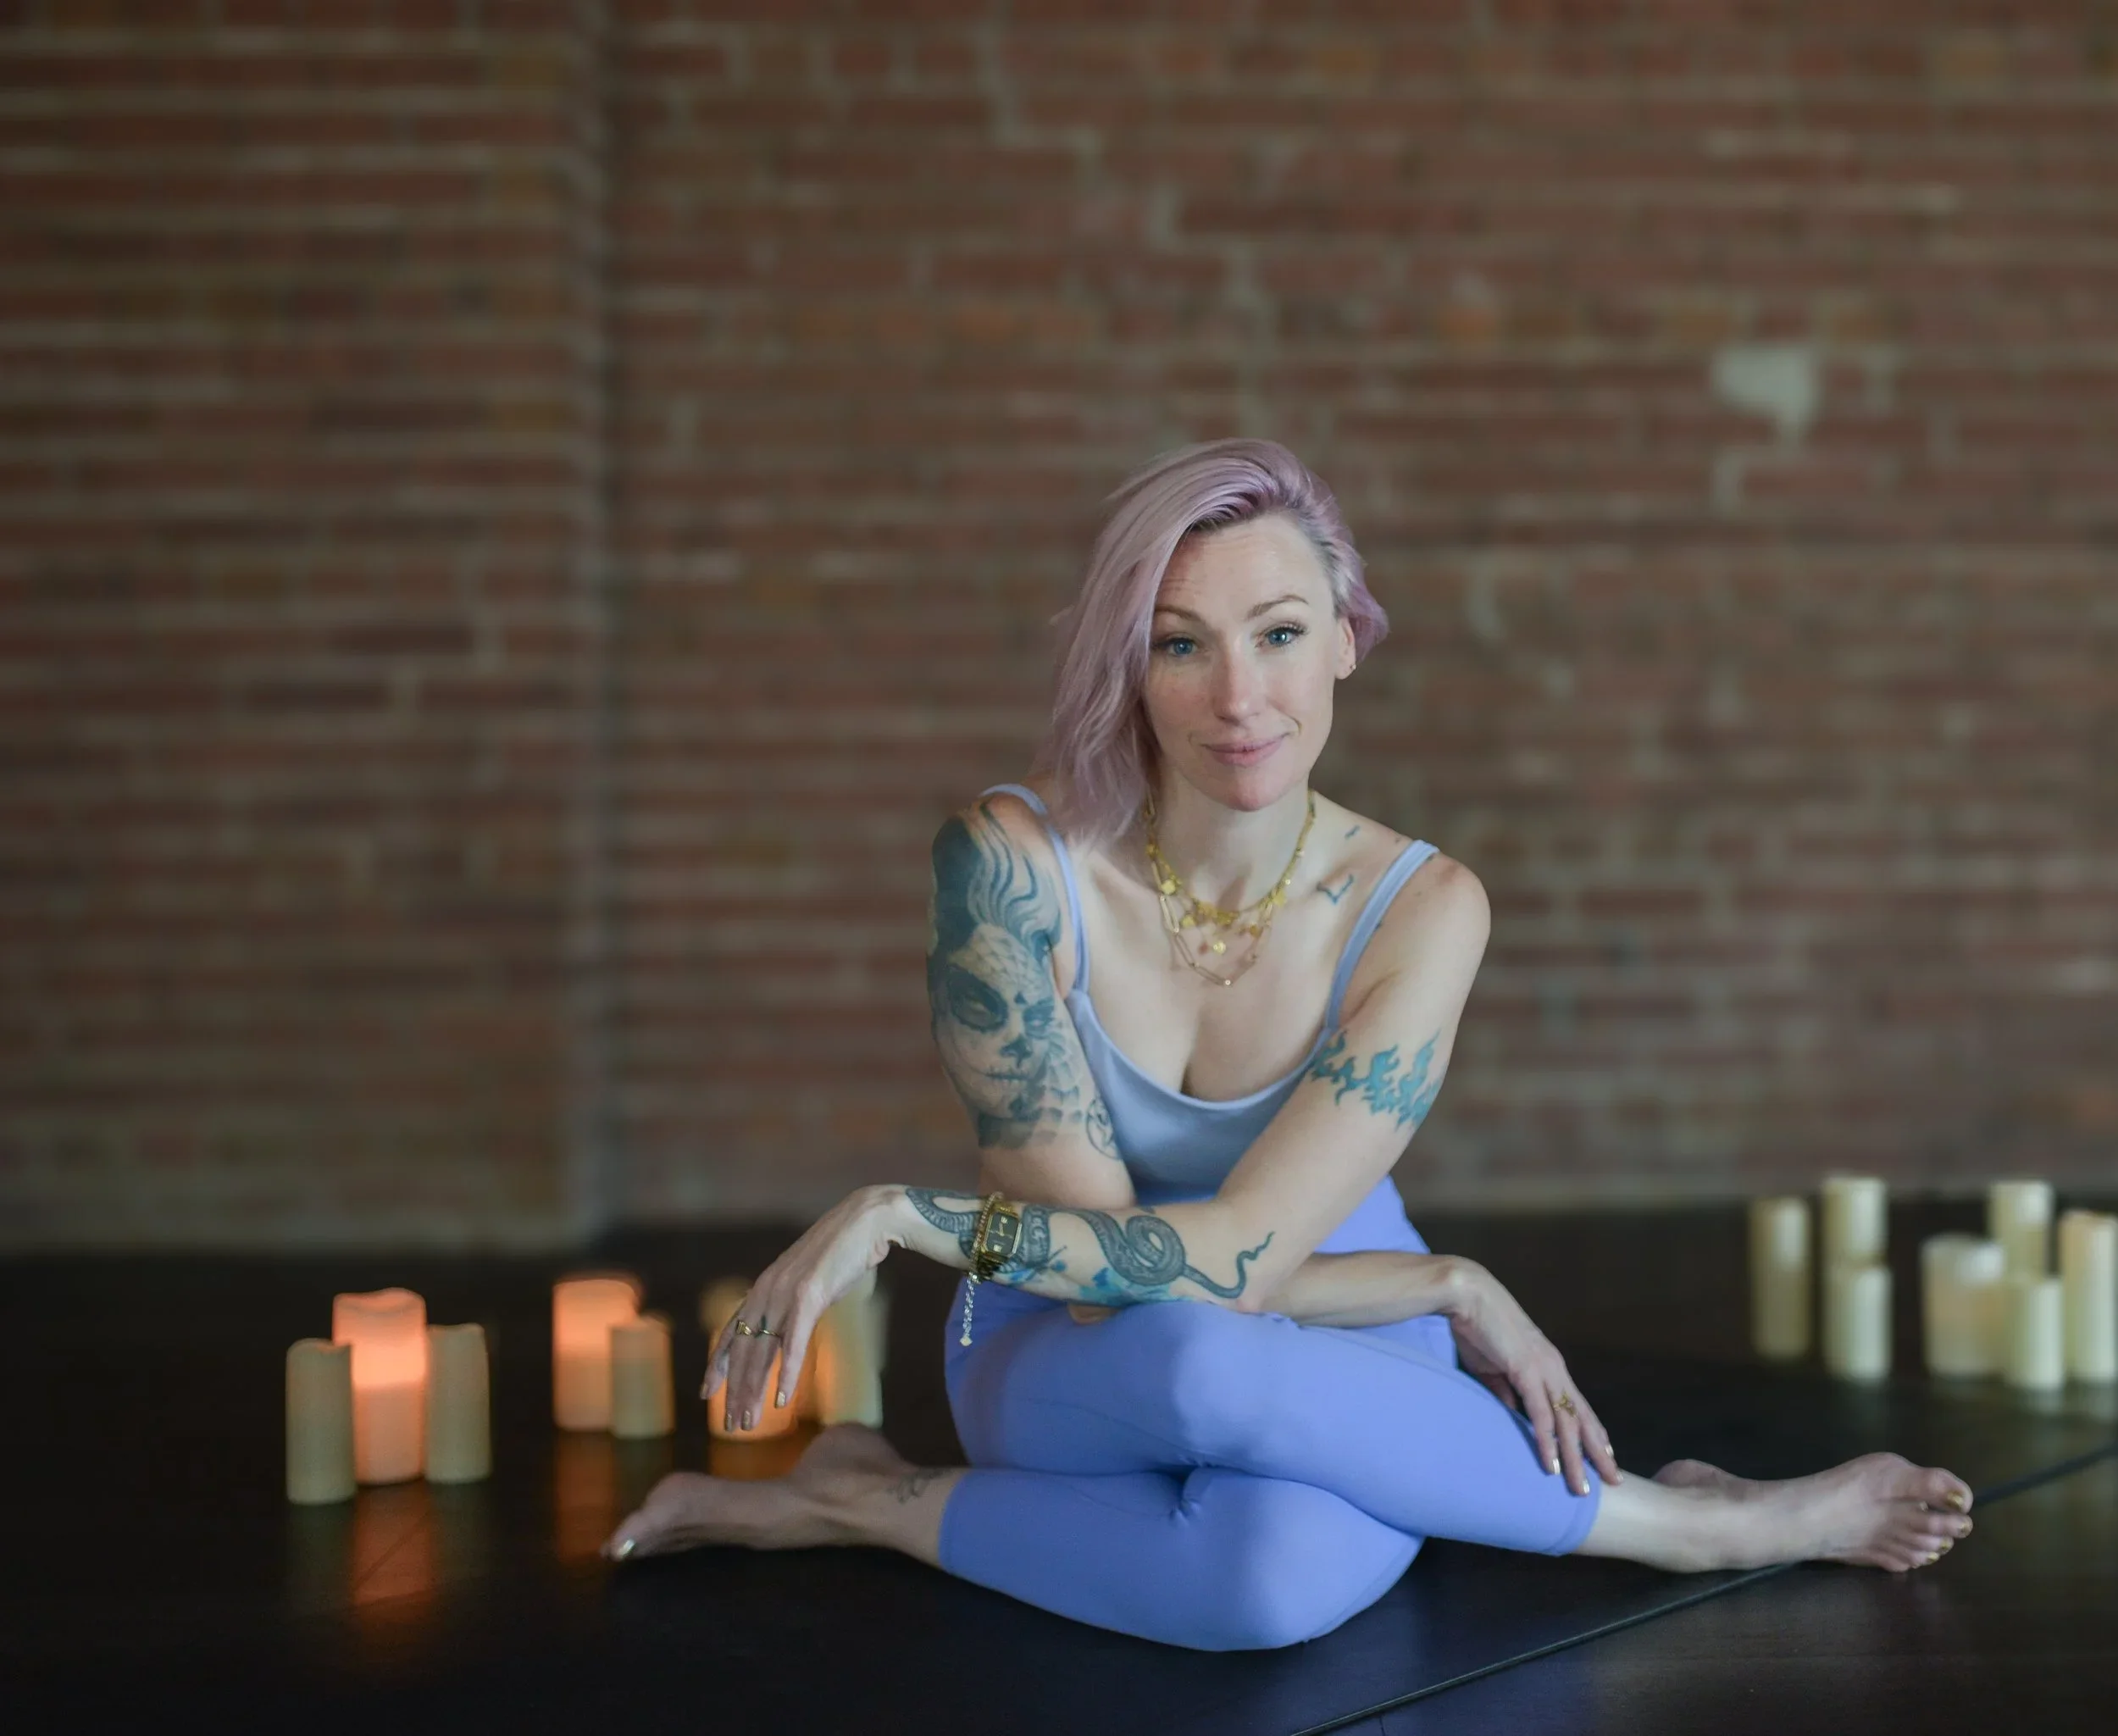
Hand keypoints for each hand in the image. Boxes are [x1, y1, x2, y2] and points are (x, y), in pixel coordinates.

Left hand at [704, 1185, 903, 1431]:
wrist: (865, 1220)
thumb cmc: (842, 1251)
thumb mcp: (808, 1280)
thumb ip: (794, 1303)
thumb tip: (791, 1326)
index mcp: (763, 1288)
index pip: (729, 1333)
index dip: (717, 1365)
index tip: (707, 1394)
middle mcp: (766, 1292)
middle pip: (742, 1351)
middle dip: (735, 1391)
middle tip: (731, 1426)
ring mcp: (785, 1294)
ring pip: (762, 1353)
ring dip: (753, 1392)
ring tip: (748, 1424)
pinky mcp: (809, 1296)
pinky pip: (794, 1344)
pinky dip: (787, 1374)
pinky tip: (780, 1401)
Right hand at [1441, 1258, 1621, 1496]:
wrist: (1468, 1296)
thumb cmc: (1479, 1327)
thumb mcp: (1494, 1366)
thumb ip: (1505, 1390)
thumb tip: (1512, 1411)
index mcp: (1550, 1366)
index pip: (1578, 1407)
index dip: (1593, 1433)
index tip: (1605, 1457)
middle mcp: (1555, 1370)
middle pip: (1584, 1419)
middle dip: (1599, 1453)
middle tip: (1613, 1481)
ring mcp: (1544, 1370)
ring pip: (1568, 1423)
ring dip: (1575, 1458)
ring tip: (1581, 1488)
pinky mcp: (1527, 1371)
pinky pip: (1541, 1415)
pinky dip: (1548, 1442)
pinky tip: (1552, 1465)